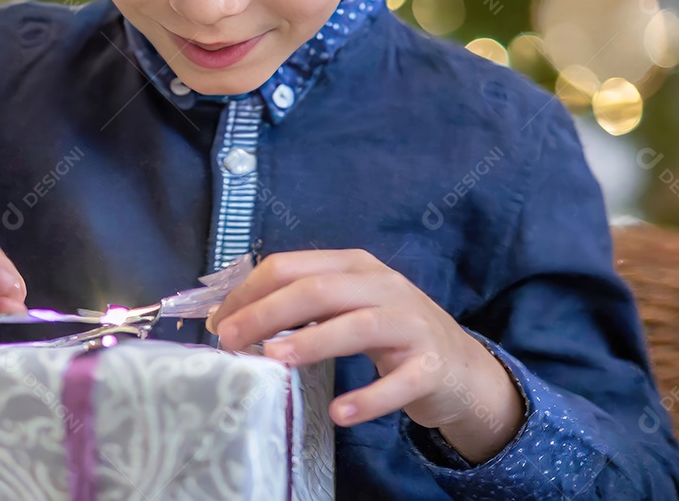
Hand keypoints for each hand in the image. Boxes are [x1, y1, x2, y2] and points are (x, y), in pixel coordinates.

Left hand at [205, 249, 524, 461]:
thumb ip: (298, 306)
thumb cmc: (387, 333)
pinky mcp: (431, 367)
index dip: (249, 291)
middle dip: (267, 312)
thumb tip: (229, 315)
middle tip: (230, 339)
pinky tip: (339, 413)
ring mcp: (411, 324)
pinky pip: (398, 383)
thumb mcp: (345, 307)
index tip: (217, 320)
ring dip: (312, 341)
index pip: (291, 267)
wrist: (461, 367)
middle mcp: (383, 285)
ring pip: (358, 326)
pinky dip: (368, 398)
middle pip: (318, 290)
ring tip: (274, 359)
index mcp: (353, 266)